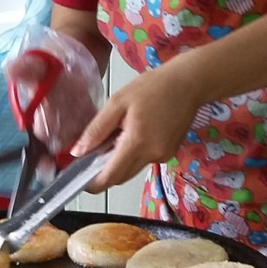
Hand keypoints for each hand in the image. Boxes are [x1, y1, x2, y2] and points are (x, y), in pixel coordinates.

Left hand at [70, 58, 199, 191]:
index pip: (111, 176)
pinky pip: (144, 161)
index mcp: (137, 142)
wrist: (188, 83)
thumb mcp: (117, 102)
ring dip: (119, 162)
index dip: (94, 184)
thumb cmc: (154, 87)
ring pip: (132, 170)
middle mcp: (152, 155)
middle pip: (121, 177)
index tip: (81, 180)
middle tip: (94, 153)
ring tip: (117, 136)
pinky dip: (134, 154)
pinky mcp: (168, 154)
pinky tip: (136, 133)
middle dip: (104, 172)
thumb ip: (96, 129)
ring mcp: (162, 156)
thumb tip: (78, 152)